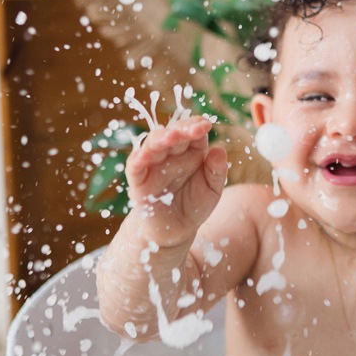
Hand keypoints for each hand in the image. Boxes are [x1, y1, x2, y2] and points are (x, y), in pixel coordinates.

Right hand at [125, 116, 227, 247]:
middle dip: (180, 129)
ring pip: (153, 144)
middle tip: (190, 130)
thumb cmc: (195, 205)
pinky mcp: (139, 180)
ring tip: (169, 138)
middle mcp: (171, 153)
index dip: (197, 124)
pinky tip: (143, 155)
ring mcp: (153, 164)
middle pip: (172, 132)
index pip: (192, 130)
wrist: (176, 230)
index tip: (205, 125)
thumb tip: (220, 149)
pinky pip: (135, 166)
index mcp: (192, 150)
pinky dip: (137, 159)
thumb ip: (217, 171)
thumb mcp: (212, 190)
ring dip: (160, 138)